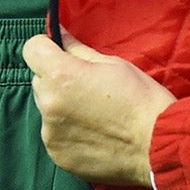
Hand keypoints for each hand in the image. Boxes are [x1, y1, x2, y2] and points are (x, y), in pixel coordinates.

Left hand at [23, 33, 177, 188]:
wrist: (158, 146)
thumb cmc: (141, 99)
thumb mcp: (113, 64)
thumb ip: (78, 49)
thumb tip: (59, 34)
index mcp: (60, 75)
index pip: (31, 49)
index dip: (45, 47)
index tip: (61, 53)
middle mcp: (48, 104)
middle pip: (39, 80)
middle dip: (55, 78)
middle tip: (86, 86)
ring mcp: (51, 133)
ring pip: (46, 109)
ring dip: (60, 106)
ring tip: (93, 114)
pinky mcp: (58, 156)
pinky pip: (54, 134)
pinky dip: (66, 131)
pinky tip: (92, 134)